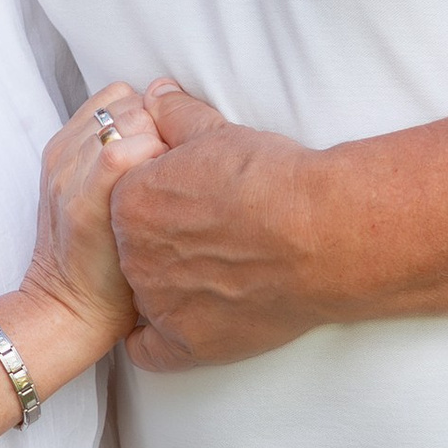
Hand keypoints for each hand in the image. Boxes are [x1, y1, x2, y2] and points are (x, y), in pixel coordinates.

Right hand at [24, 83, 158, 354]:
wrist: (69, 309)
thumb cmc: (101, 260)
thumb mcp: (99, 198)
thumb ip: (118, 158)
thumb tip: (169, 135)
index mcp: (65, 148)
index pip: (117, 97)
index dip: (150, 116)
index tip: (168, 150)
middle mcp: (64, 153)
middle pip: (127, 104)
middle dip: (160, 126)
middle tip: (176, 171)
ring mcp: (70, 174)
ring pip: (128, 120)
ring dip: (161, 143)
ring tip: (174, 186)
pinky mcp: (83, 200)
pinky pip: (121, 151)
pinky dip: (151, 161)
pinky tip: (169, 195)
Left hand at [107, 75, 337, 370]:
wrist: (324, 231)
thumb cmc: (274, 179)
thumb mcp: (217, 132)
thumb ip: (176, 115)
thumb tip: (156, 94)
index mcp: (131, 202)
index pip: (122, 204)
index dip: (154, 204)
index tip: (184, 205)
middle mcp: (135, 254)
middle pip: (131, 251)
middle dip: (159, 246)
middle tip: (203, 240)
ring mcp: (159, 302)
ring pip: (142, 298)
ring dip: (162, 290)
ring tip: (208, 277)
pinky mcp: (188, 343)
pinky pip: (150, 353)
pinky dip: (157, 344)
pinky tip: (177, 328)